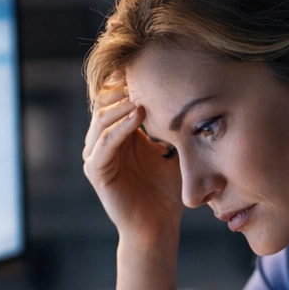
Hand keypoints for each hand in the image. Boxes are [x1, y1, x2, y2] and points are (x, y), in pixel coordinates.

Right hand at [82, 85, 182, 246]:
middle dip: (121, 89)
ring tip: (141, 93)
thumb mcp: (172, 150)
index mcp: (119, 135)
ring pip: (102, 121)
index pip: (116, 101)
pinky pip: (105, 143)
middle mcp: (103, 143)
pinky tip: (138, 115)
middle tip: (140, 72)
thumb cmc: (166, 190)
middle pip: (105, 105)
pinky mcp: (96, 171)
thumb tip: (192, 96)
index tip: (147, 63)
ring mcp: (96, 157)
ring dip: (121, 105)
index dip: (127, 83)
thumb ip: (172, 126)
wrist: (158, 226)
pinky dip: (120, 128)